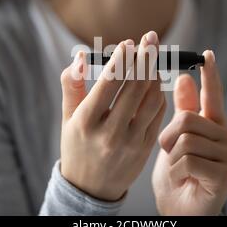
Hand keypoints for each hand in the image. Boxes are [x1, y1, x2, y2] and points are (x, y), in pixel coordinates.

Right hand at [60, 31, 165, 201]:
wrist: (90, 188)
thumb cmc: (77, 145)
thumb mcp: (68, 117)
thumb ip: (72, 84)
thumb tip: (81, 55)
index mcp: (86, 122)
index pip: (109, 83)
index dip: (121, 59)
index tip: (129, 42)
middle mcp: (110, 132)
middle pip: (134, 87)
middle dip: (145, 58)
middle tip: (151, 38)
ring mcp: (131, 142)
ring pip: (151, 99)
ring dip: (155, 74)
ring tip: (154, 57)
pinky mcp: (145, 148)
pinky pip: (158, 114)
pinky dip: (159, 93)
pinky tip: (155, 81)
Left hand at [152, 50, 226, 214]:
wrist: (179, 209)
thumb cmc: (178, 173)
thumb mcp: (176, 138)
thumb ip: (184, 110)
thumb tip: (184, 77)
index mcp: (215, 126)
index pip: (213, 95)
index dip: (210, 75)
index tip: (207, 54)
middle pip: (187, 119)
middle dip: (168, 137)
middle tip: (169, 153)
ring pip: (185, 139)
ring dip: (171, 157)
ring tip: (178, 170)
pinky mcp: (224, 175)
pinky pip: (188, 160)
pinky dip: (177, 172)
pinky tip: (184, 180)